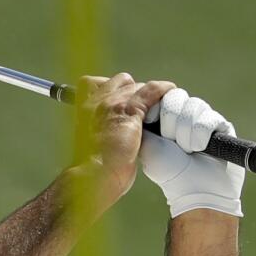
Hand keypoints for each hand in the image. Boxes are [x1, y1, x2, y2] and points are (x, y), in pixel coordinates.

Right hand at [70, 73, 174, 204]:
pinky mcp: (129, 110)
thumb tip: (123, 127)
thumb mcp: (96, 143)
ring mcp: (112, 104)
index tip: (125, 101)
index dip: (114, 89)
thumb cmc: (98, 167)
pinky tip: (170, 93)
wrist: (97, 174)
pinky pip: (152, 90)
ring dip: (151, 95)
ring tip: (160, 109)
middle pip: (122, 81)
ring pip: (138, 85)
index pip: (93, 83)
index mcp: (85, 110)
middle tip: (147, 110)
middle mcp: (96, 103)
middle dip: (136, 92)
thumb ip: (105, 129)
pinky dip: (163, 90)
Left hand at [141, 88, 243, 218]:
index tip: (152, 123)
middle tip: (172, 143)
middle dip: (171, 122)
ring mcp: (202, 119)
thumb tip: (142, 99)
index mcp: (162, 119)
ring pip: (194, 106)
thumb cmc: (169, 171)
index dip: (157, 107)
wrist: (197, 189)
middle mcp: (183, 117)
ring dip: (186, 131)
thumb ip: (142, 120)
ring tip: (187, 150)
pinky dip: (201, 135)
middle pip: (177, 96)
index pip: (161, 94)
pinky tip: (200, 148)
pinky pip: (210, 116)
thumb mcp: (147, 145)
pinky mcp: (221, 125)